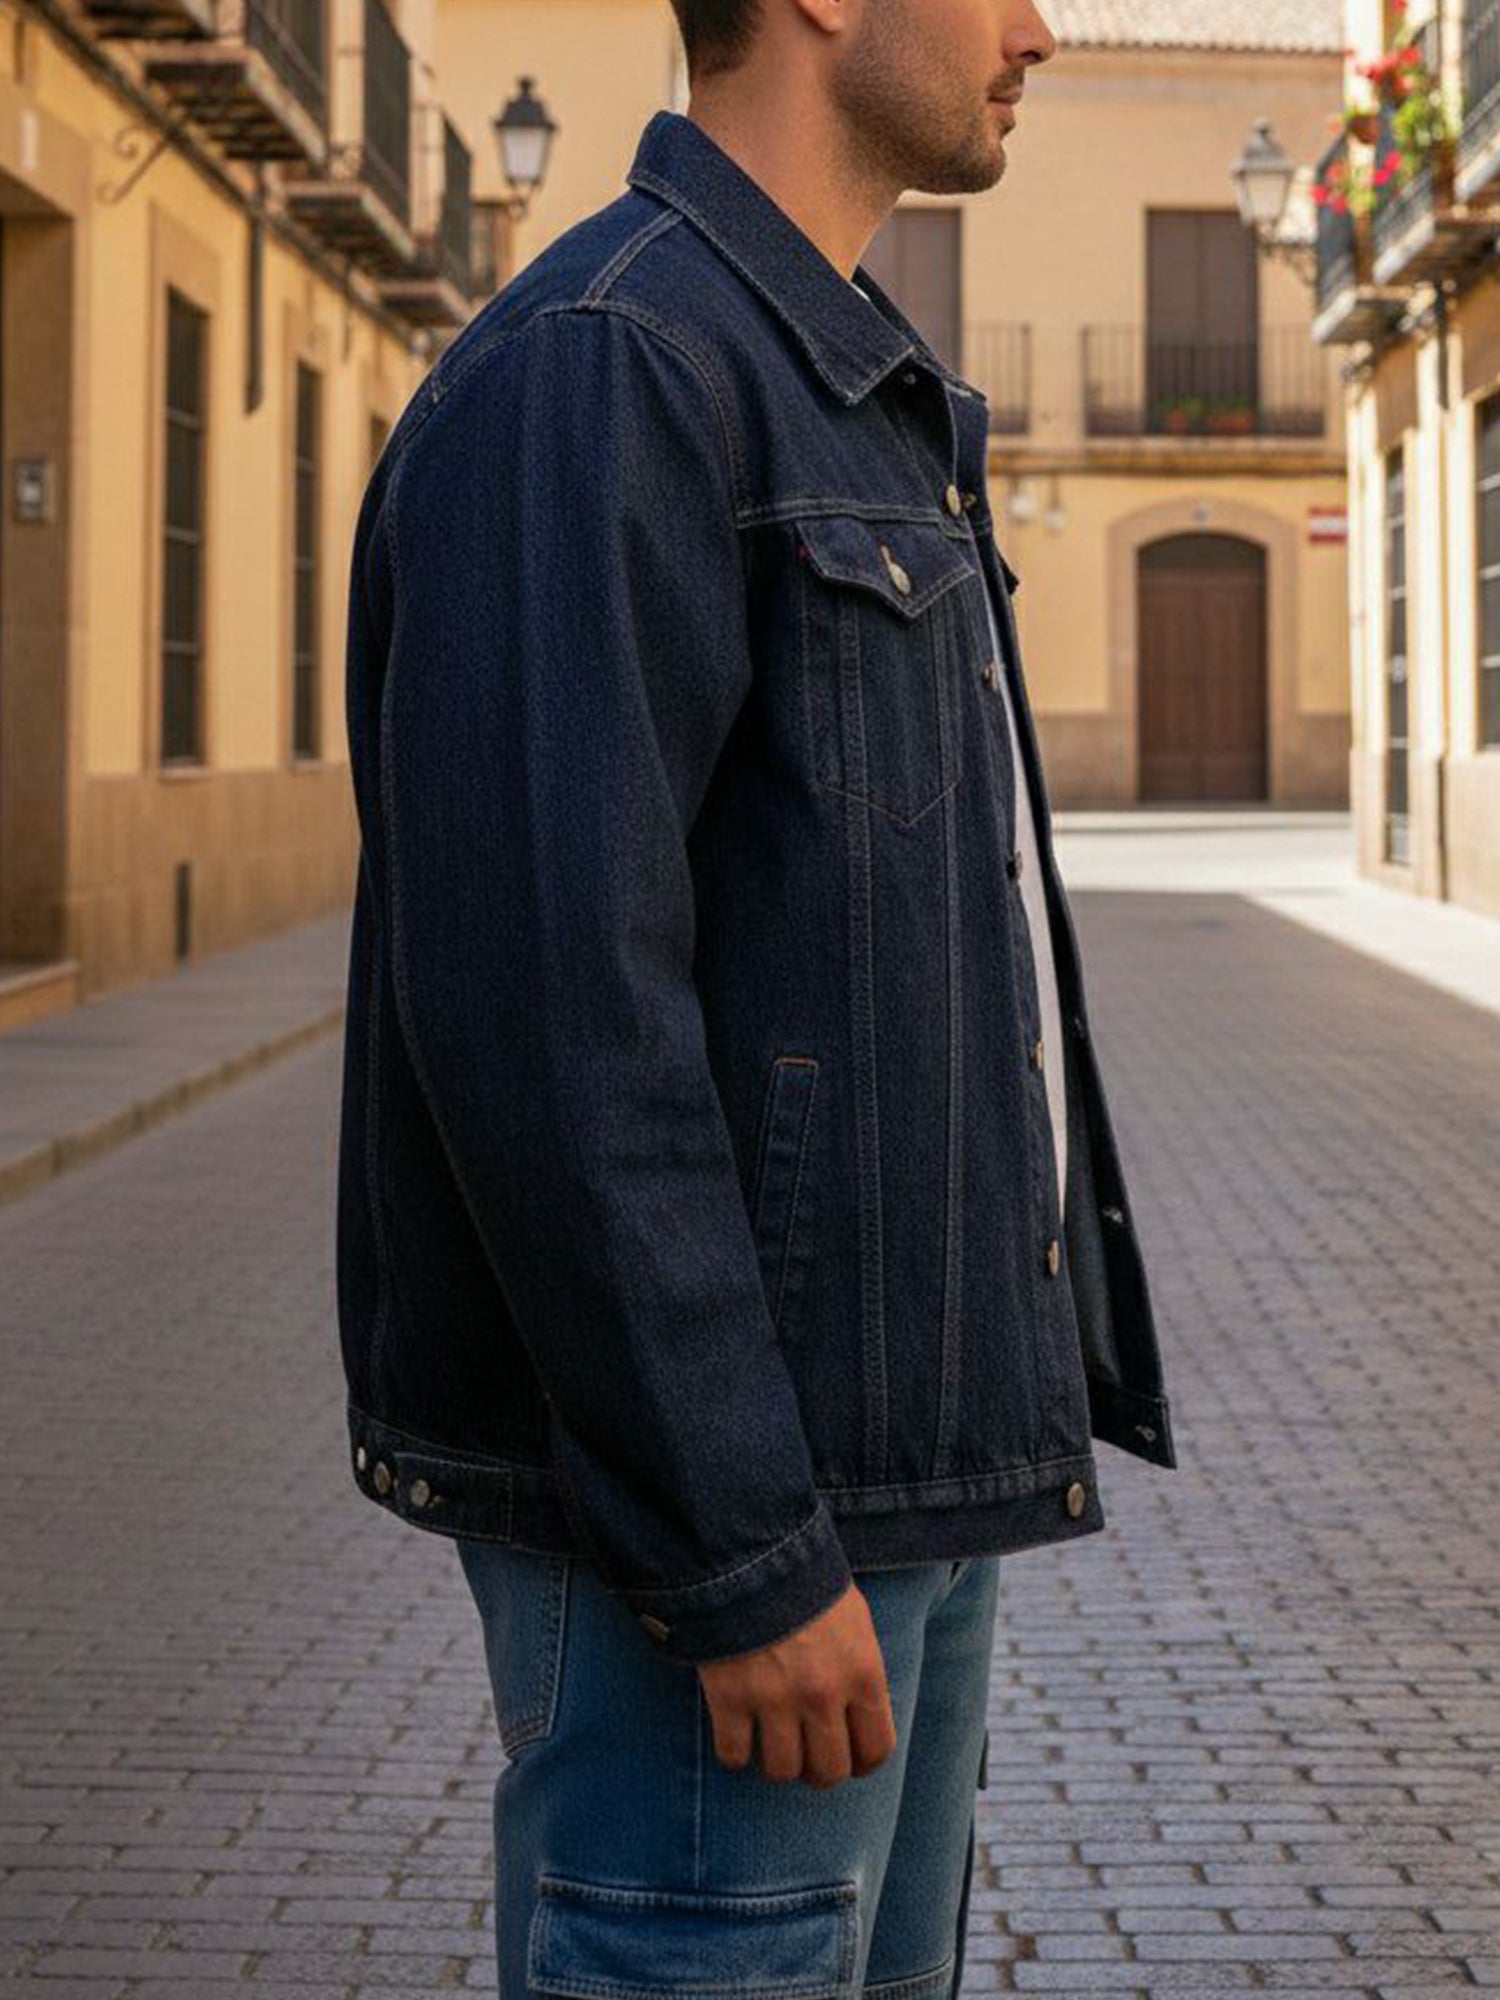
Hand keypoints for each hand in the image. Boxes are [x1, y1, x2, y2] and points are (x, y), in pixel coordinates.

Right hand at [696, 1581, 896, 1788]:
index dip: (860, 1762)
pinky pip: (733, 1755)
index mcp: (863, 1673)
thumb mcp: (854, 1618)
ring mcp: (775, 1700)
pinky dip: (734, 1752)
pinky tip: (737, 1732)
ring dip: (776, 1763)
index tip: (847, 1758)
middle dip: (817, 1770)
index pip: (876, 1750)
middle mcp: (824, 1695)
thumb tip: (860, 1713)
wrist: (748, 1551)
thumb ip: (861, 1669)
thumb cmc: (806, 1580)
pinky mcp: (729, 1698)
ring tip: (769, 1742)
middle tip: (805, 1755)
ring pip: (782, 1771)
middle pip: (828, 1772)